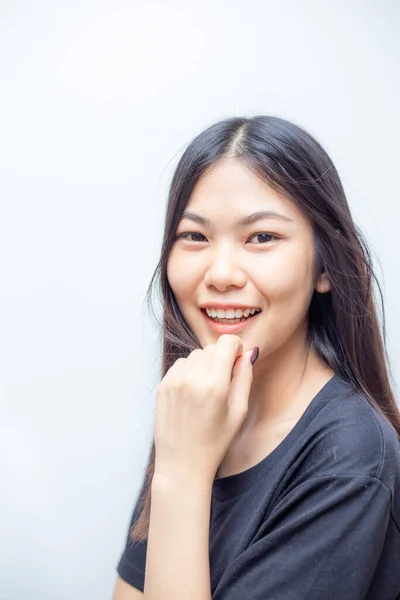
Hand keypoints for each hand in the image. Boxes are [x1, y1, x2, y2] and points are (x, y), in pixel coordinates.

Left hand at [153, 334, 257, 484]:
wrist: (182, 463)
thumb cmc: (215, 441)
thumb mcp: (239, 411)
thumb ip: (245, 377)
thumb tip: (248, 352)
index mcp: (215, 384)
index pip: (226, 342)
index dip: (235, 348)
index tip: (237, 360)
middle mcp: (192, 378)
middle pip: (211, 348)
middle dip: (220, 359)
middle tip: (223, 383)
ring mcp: (174, 380)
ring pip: (195, 355)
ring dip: (204, 365)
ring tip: (206, 391)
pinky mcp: (163, 385)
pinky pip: (181, 365)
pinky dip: (189, 372)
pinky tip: (192, 394)